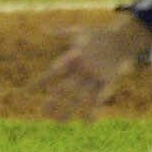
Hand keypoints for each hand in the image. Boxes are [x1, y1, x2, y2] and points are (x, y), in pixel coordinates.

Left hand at [30, 15, 147, 120]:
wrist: (124, 36)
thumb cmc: (99, 34)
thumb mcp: (79, 31)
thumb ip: (60, 32)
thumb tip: (43, 29)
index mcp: (73, 57)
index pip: (53, 72)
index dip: (40, 82)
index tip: (27, 91)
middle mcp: (83, 68)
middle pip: (66, 88)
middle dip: (54, 101)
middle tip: (43, 112)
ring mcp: (96, 76)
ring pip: (81, 96)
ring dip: (70, 109)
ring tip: (60, 121)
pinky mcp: (108, 80)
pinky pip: (100, 98)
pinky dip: (94, 110)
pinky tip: (89, 123)